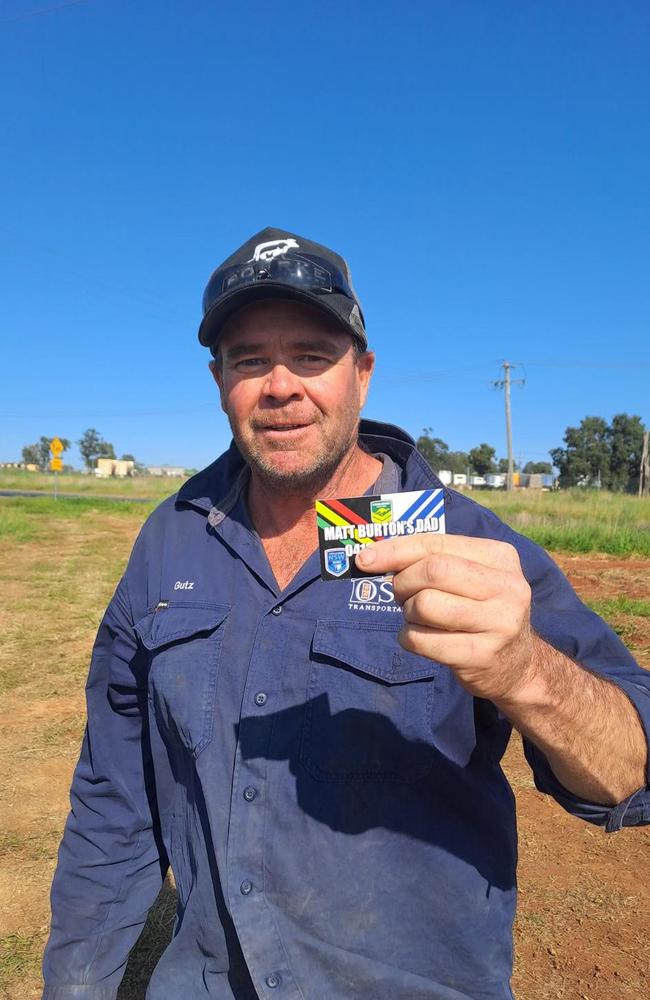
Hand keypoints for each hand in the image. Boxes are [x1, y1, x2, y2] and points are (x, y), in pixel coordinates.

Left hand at [356, 534, 534, 704]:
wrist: (517, 665)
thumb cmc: (480, 611)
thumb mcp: (470, 577)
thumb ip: (432, 560)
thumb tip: (372, 557)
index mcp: (501, 557)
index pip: (437, 543)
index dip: (395, 550)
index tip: (365, 559)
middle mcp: (507, 587)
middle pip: (432, 571)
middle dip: (403, 583)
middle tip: (401, 595)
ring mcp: (499, 623)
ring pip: (425, 605)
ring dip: (407, 613)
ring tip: (419, 619)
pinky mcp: (482, 656)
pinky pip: (422, 640)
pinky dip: (409, 638)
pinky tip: (422, 639)